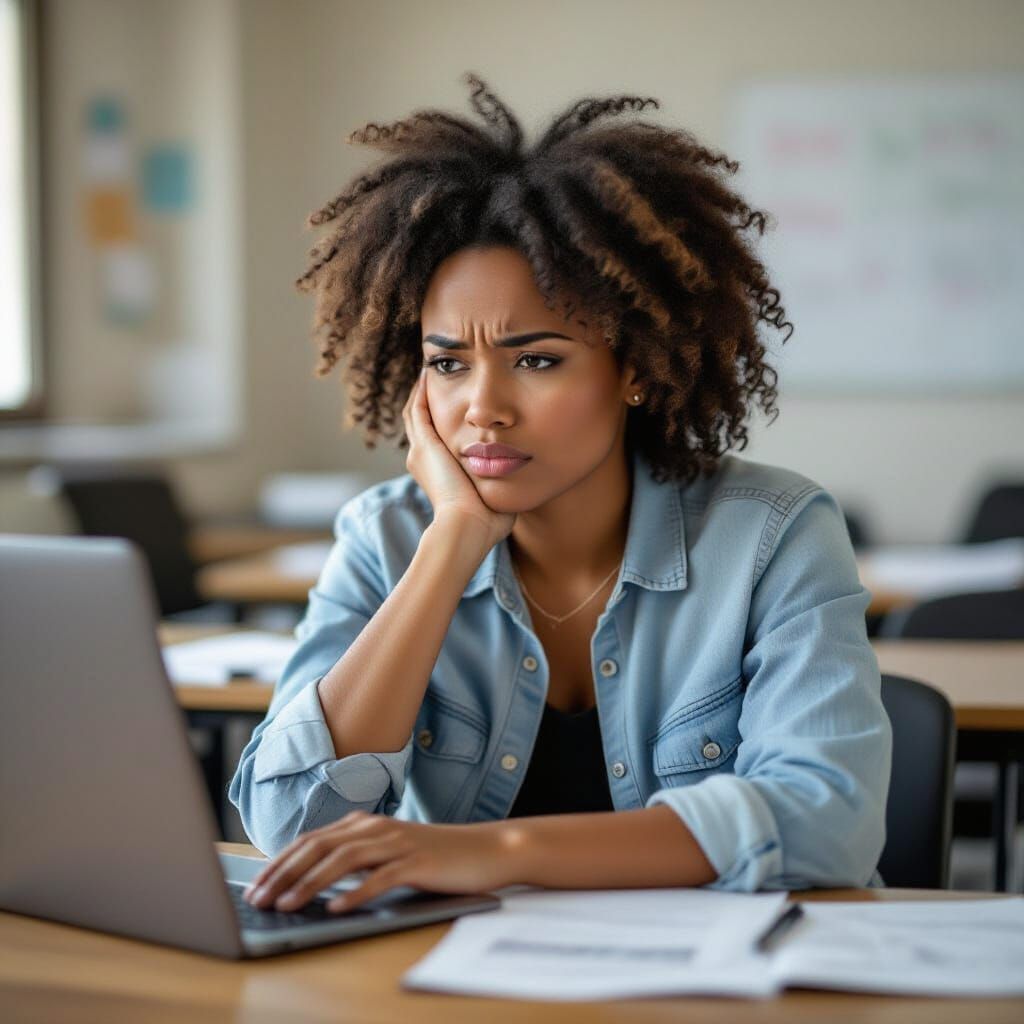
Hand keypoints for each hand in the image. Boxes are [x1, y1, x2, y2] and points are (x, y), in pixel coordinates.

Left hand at [244, 811, 514, 913]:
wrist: (486, 849)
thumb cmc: (435, 857)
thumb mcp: (389, 853)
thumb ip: (356, 860)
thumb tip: (314, 882)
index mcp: (365, 823)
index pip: (311, 840)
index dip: (280, 862)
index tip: (256, 886)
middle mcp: (376, 828)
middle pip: (320, 847)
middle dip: (284, 873)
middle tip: (259, 899)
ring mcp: (397, 843)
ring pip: (343, 860)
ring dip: (310, 883)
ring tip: (288, 905)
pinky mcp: (417, 861)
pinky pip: (381, 877)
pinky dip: (356, 893)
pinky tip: (337, 909)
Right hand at [403, 368, 515, 549]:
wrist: (467, 527)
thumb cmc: (487, 523)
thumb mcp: (494, 496)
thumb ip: (503, 483)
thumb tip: (521, 476)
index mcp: (438, 473)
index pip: (436, 439)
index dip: (443, 419)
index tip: (457, 404)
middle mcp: (423, 460)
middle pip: (421, 421)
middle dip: (429, 399)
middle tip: (438, 376)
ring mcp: (420, 451)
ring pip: (416, 412)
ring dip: (423, 391)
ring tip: (432, 368)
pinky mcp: (425, 444)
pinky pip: (418, 408)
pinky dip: (422, 391)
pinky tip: (430, 372)